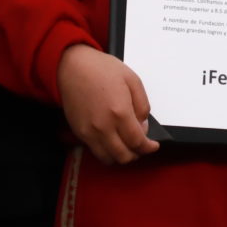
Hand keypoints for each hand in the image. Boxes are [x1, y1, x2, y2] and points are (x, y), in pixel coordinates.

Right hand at [57, 44, 159, 165]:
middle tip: (142, 146)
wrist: (73, 67)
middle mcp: (103, 127)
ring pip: (108, 158)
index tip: (153, 146)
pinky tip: (113, 141)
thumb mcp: (133, 80)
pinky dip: (107, 152)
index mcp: (120, 112)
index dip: (148, 148)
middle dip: (137, 154)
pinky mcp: (79, 133)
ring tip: (128, 145)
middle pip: (123, 156)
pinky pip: (95, 152)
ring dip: (121, 156)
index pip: (137, 142)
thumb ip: (142, 105)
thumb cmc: (102, 70)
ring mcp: (89, 132)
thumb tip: (143, 125)